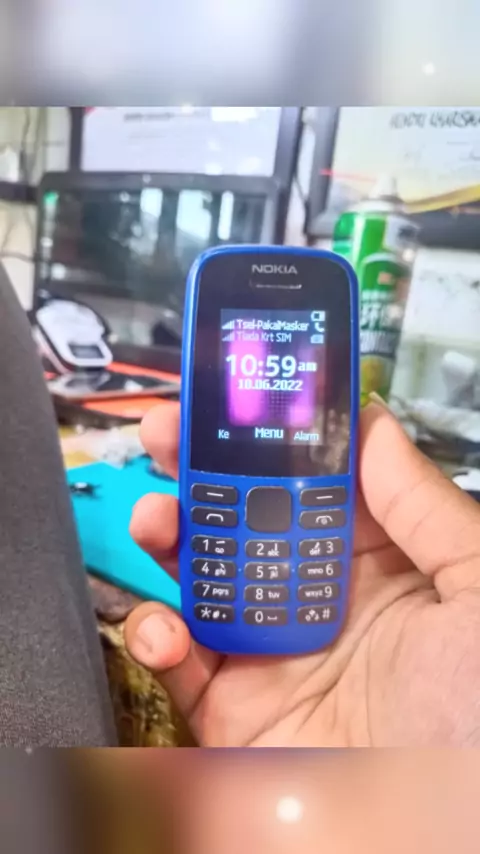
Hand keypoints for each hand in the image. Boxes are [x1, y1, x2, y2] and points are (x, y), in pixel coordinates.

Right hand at [124, 400, 479, 746]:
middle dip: (205, 471)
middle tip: (172, 435)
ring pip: (204, 574)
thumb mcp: (478, 588)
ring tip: (159, 516)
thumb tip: (374, 427)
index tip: (239, 400)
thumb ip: (423, 504)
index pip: (317, 482)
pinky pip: (181, 659)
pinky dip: (157, 632)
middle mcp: (324, 600)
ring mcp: (276, 650)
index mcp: (385, 565)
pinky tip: (169, 622)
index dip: (276, 437)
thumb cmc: (479, 715)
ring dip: (171, 537)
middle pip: (250, 517)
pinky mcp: (236, 708)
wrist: (447, 834)